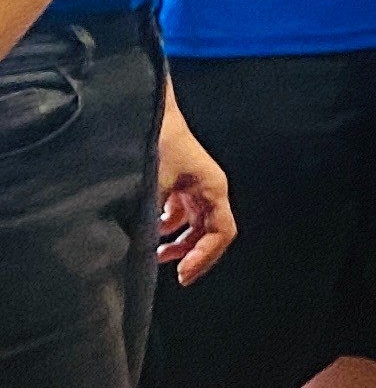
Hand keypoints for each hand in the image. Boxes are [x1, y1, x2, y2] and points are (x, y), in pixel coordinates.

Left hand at [154, 87, 234, 285]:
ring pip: (194, 224)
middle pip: (209, 232)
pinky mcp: (178, 182)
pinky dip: (166, 227)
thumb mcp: (155, 186)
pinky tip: (147, 230)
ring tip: (156, 254)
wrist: (146, 112)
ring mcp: (193, 185)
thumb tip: (143, 253)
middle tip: (173, 273)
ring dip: (178, 242)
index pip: (221, 232)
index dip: (205, 257)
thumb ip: (151, 222)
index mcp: (212, 189)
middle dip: (192, 254)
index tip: (183, 274)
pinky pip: (179, 213)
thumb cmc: (157, 143)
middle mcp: (208, 189)